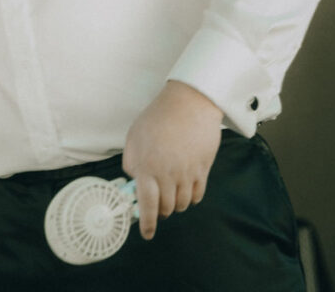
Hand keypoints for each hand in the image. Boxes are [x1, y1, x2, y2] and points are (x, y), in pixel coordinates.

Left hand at [122, 80, 222, 239]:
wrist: (190, 101)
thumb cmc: (160, 115)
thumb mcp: (135, 134)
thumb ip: (131, 160)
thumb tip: (134, 180)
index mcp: (147, 166)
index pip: (146, 205)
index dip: (147, 223)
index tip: (147, 232)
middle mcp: (168, 174)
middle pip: (166, 208)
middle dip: (160, 210)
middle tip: (158, 202)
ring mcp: (187, 173)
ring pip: (182, 204)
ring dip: (176, 204)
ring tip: (172, 192)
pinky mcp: (203, 169)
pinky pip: (197, 195)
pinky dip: (191, 197)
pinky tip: (186, 188)